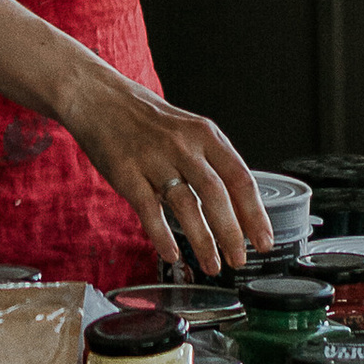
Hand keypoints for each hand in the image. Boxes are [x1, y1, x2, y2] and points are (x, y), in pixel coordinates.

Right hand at [53, 66, 273, 276]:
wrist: (99, 98)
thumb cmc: (146, 119)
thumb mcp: (187, 129)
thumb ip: (210, 161)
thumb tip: (236, 204)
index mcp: (204, 134)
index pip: (240, 177)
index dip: (255, 213)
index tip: (264, 240)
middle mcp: (183, 146)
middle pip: (216, 194)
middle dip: (232, 233)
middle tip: (240, 260)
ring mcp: (154, 159)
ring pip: (186, 205)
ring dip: (202, 241)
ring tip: (212, 265)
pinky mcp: (127, 173)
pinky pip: (149, 210)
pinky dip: (162, 236)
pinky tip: (172, 254)